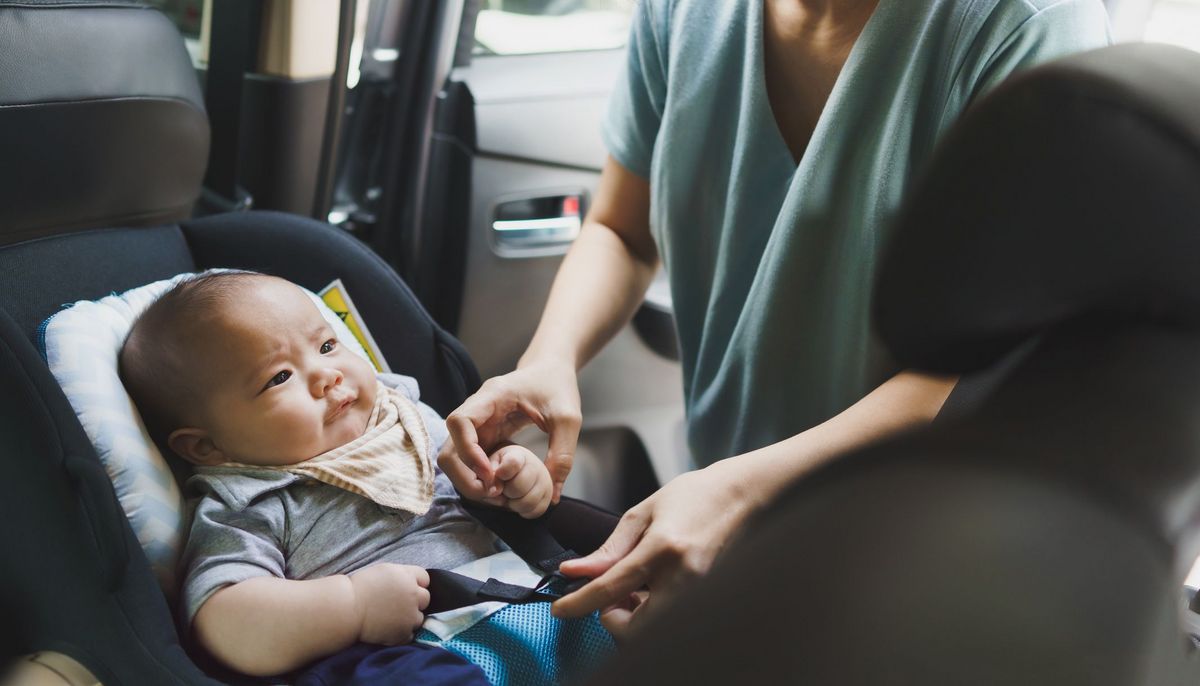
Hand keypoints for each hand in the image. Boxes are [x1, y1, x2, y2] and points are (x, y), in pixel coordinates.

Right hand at [348, 564, 430, 644]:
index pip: (424, 578)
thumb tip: (412, 582)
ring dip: (409, 618)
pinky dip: (401, 633)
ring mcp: (410, 615)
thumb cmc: (359, 588)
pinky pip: (410, 634)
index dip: (416, 583)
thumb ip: (402, 576)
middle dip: (415, 601)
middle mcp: (413, 594)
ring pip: (419, 618)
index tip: (406, 589)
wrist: (347, 609)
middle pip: (425, 598)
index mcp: (407, 576)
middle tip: (398, 605)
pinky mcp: (404, 632)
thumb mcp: (384, 571)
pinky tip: (388, 629)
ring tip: (391, 618)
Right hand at [442, 359, 580, 503]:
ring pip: (455, 457)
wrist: (551, 371)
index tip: (491, 472)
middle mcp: (477, 410)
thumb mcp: (568, 418)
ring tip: (497, 494)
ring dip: (469, 479)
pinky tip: (500, 487)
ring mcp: (478, 424)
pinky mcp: (484, 436)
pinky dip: (479, 477)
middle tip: (493, 492)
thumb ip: (563, 453)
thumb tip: (554, 494)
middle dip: (464, 475)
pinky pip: (470, 460)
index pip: (459, 421)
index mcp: (492, 396)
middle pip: (449, 446)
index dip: (468, 451)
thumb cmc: (557, 386)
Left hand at [487, 444, 553, 517]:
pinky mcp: (548, 497)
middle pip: (519, 487)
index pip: (513, 463)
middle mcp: (535, 466)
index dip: (502, 473)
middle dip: (506, 492)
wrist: (513, 474)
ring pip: (528, 502)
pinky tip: (518, 501)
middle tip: (503, 488)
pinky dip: (523, 511)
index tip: (498, 475)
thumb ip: (488, 474)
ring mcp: (544, 481)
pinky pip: (535, 511)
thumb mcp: (489, 466)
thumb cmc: (499, 470)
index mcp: (517, 455)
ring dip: (514, 504)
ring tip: (510, 496)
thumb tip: (495, 491)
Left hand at [550, 462, 753, 634]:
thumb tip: (575, 571)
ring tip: (632, 588)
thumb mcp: (643, 513)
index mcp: (661, 548)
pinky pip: (668, 616)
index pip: (610, 587)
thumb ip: (609, 548)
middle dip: (613, 619)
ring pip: (652, 629)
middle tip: (609, 595)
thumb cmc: (693, 496)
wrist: (741, 496)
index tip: (559, 610)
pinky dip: (651, 612)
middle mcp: (683, 576)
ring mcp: (698, 590)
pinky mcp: (705, 595)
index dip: (579, 603)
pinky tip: (651, 589)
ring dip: (632, 617)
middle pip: (635, 628)